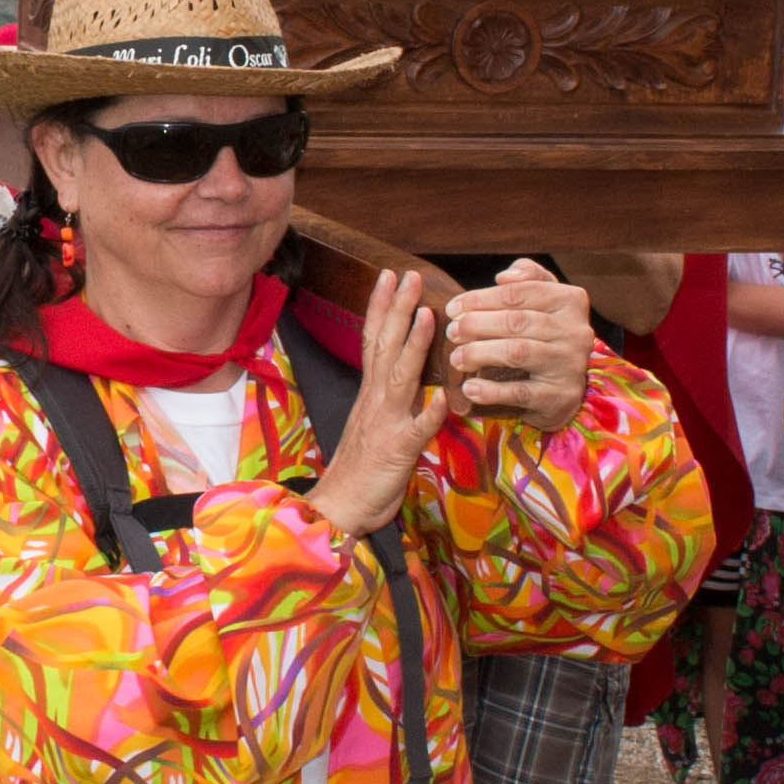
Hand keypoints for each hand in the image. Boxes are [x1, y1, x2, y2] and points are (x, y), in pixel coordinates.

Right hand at [300, 264, 452, 538]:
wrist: (338, 508)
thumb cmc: (361, 470)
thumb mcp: (377, 426)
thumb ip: (392, 400)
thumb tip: (412, 377)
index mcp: (371, 394)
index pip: (374, 340)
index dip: (382, 306)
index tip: (390, 275)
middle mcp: (375, 401)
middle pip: (384, 347)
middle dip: (398, 309)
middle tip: (409, 275)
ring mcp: (385, 424)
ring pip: (400, 378)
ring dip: (413, 346)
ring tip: (429, 316)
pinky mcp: (396, 451)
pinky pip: (416, 431)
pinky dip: (430, 413)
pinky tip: (445, 397)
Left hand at [435, 262, 595, 436]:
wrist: (568, 386)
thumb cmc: (546, 334)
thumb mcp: (545, 299)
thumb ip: (528, 277)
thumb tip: (503, 277)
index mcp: (571, 300)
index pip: (519, 292)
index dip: (480, 298)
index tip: (453, 308)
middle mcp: (575, 331)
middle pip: (517, 321)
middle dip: (477, 325)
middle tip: (452, 332)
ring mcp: (569, 365)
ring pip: (517, 353)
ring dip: (479, 353)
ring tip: (456, 357)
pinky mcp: (560, 396)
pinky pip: (520, 392)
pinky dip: (491, 390)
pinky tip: (469, 387)